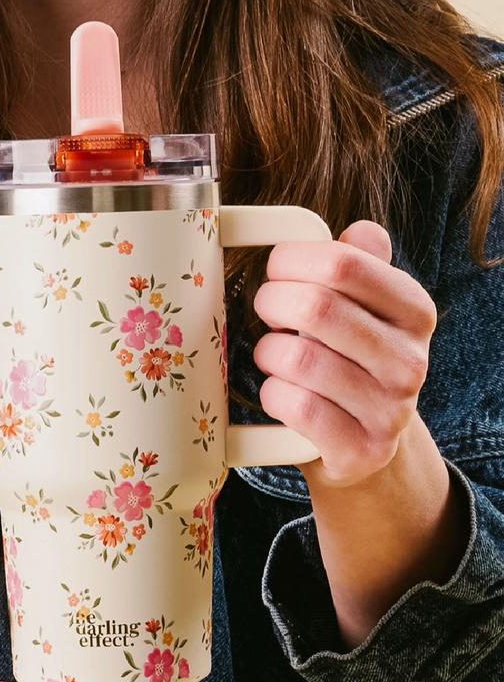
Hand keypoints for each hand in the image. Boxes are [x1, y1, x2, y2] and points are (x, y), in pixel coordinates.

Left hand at [253, 220, 437, 488]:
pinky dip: (272, 393)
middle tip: (268, 310)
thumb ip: (358, 262)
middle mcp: (411, 360)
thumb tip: (361, 231)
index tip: (278, 268)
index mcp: (414, 310)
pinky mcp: (360, 450)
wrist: (364, 444)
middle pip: (316, 307)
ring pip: (299, 358)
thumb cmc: (349, 357)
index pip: (343, 262)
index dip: (292, 259)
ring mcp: (389, 410)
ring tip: (275, 354)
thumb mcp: (363, 305)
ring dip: (269, 351)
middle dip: (271, 302)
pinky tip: (281, 391)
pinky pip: (295, 405)